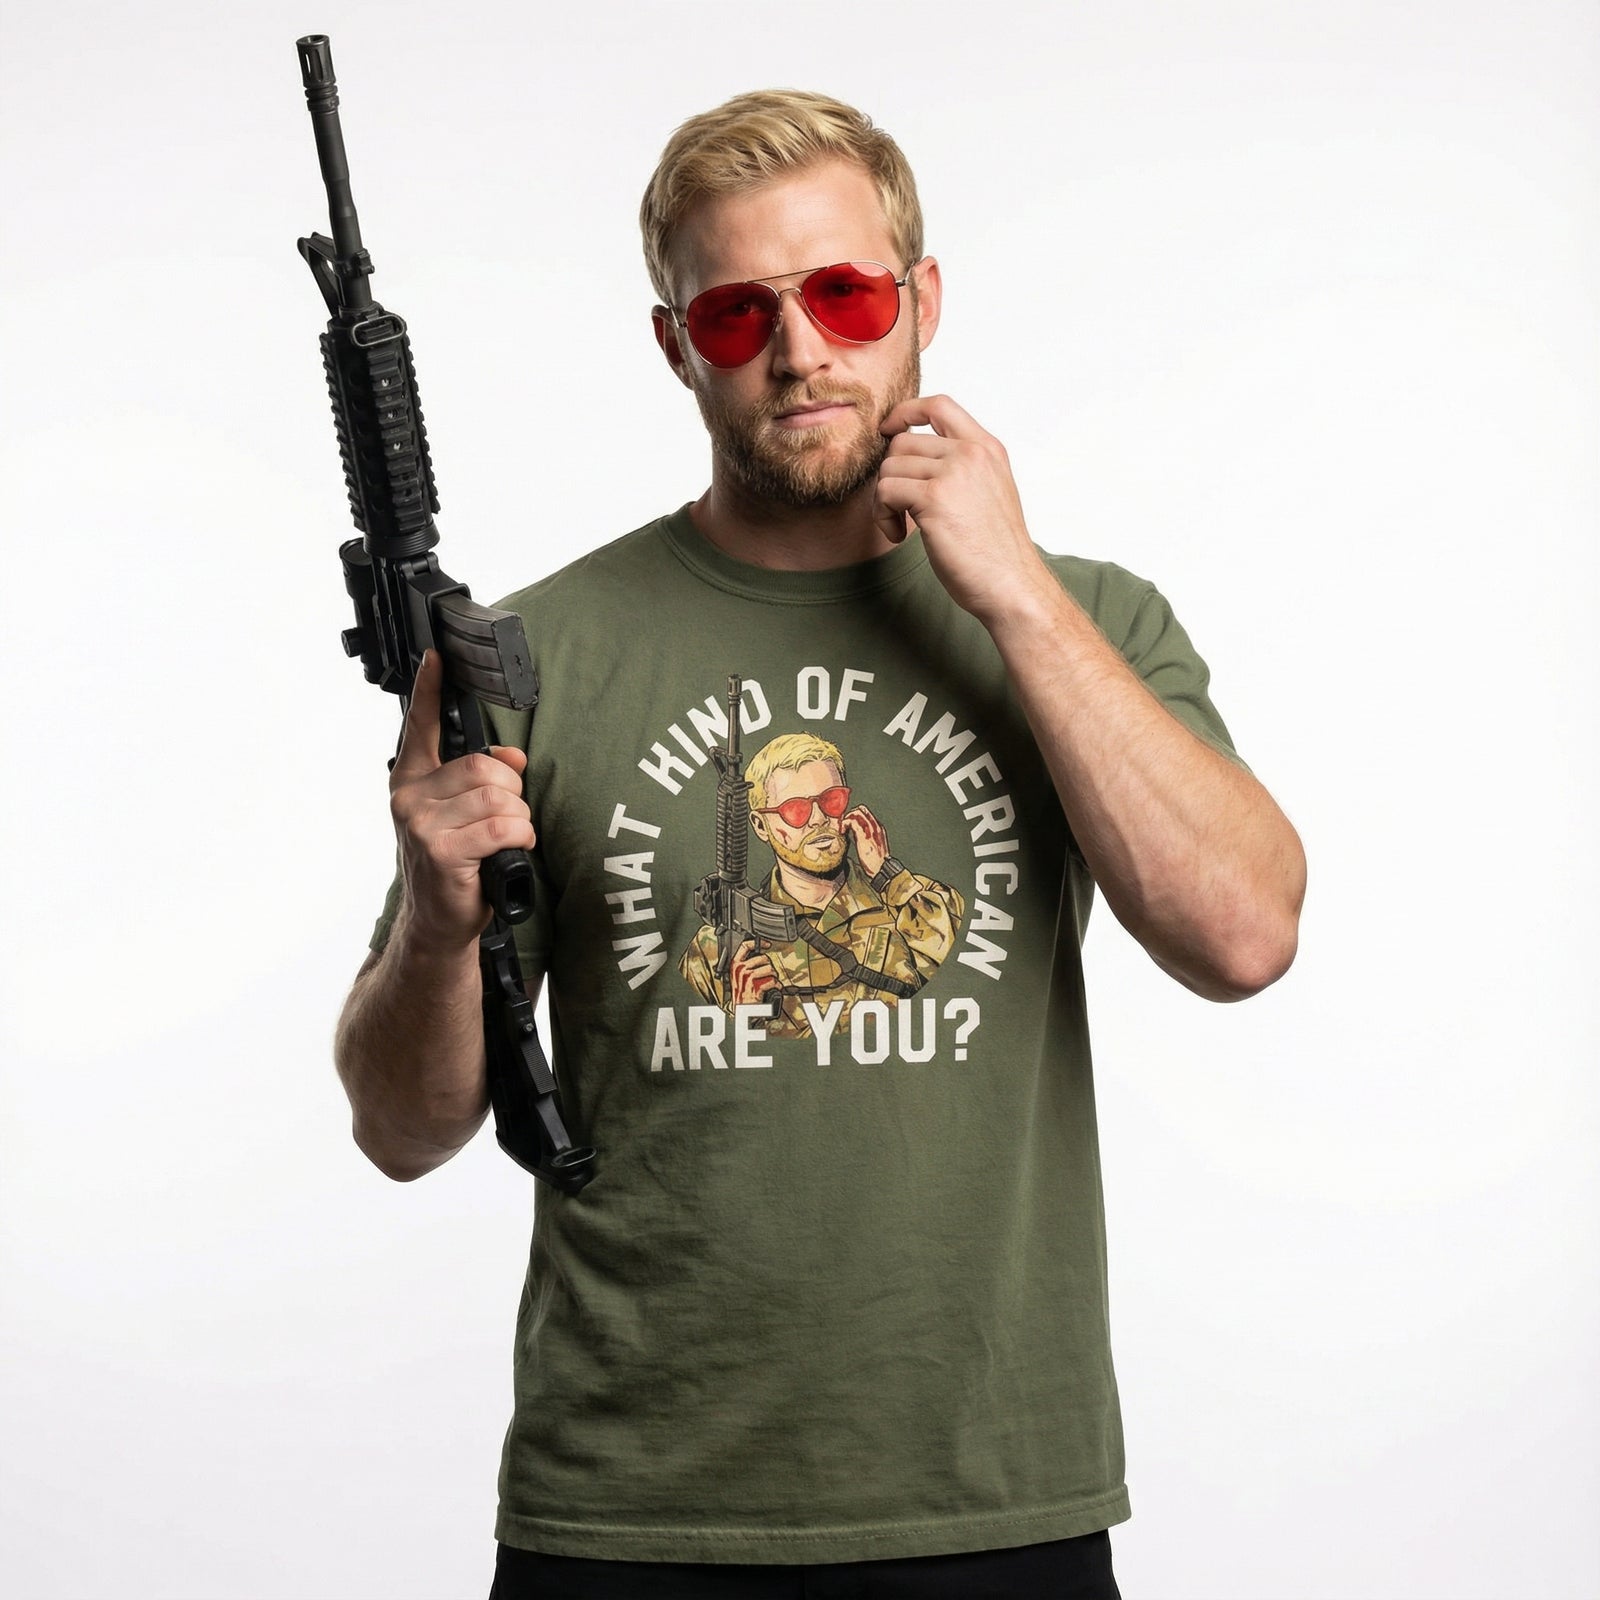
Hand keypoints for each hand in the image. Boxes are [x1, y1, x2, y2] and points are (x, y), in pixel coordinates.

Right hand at [389, 650, 534, 949]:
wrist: (439, 921)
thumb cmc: (455, 865)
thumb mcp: (464, 815)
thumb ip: (481, 778)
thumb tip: (513, 755)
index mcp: (412, 779)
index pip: (420, 725)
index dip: (429, 688)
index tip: (435, 656)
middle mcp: (409, 796)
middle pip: (483, 766)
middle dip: (511, 790)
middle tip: (506, 817)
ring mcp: (421, 823)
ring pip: (498, 796)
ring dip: (517, 818)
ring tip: (504, 839)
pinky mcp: (441, 850)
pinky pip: (502, 826)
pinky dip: (519, 837)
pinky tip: (509, 851)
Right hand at [730, 939, 778, 1006]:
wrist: (741, 1011)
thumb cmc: (741, 994)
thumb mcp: (738, 976)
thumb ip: (746, 965)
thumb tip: (759, 955)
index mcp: (735, 964)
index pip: (745, 946)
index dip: (757, 943)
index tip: (766, 944)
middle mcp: (740, 969)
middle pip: (762, 958)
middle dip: (769, 965)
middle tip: (769, 973)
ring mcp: (747, 978)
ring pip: (769, 969)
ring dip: (773, 975)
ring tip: (772, 981)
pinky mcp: (755, 987)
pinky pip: (771, 981)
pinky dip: (776, 985)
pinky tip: (775, 987)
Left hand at [840, 806, 888, 879]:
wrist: (881, 868)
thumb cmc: (877, 861)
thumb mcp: (873, 845)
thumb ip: (865, 836)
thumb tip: (854, 832)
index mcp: (878, 828)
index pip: (866, 813)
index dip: (854, 815)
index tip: (848, 824)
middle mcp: (875, 826)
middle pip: (861, 810)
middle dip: (850, 814)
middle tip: (845, 825)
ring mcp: (869, 830)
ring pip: (856, 813)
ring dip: (846, 818)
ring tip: (842, 828)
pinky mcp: (862, 835)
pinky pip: (852, 822)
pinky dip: (845, 823)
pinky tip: (842, 831)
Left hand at [875, 394, 1048, 625]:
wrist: (1011, 584)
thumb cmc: (996, 551)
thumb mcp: (988, 493)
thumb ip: (960, 469)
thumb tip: (910, 459)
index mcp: (987, 448)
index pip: (939, 404)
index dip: (905, 412)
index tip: (888, 430)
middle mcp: (972, 453)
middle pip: (902, 443)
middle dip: (890, 476)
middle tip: (898, 509)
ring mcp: (954, 472)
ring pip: (889, 467)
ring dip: (884, 500)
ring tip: (901, 526)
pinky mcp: (934, 498)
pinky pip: (885, 491)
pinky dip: (883, 516)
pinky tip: (900, 535)